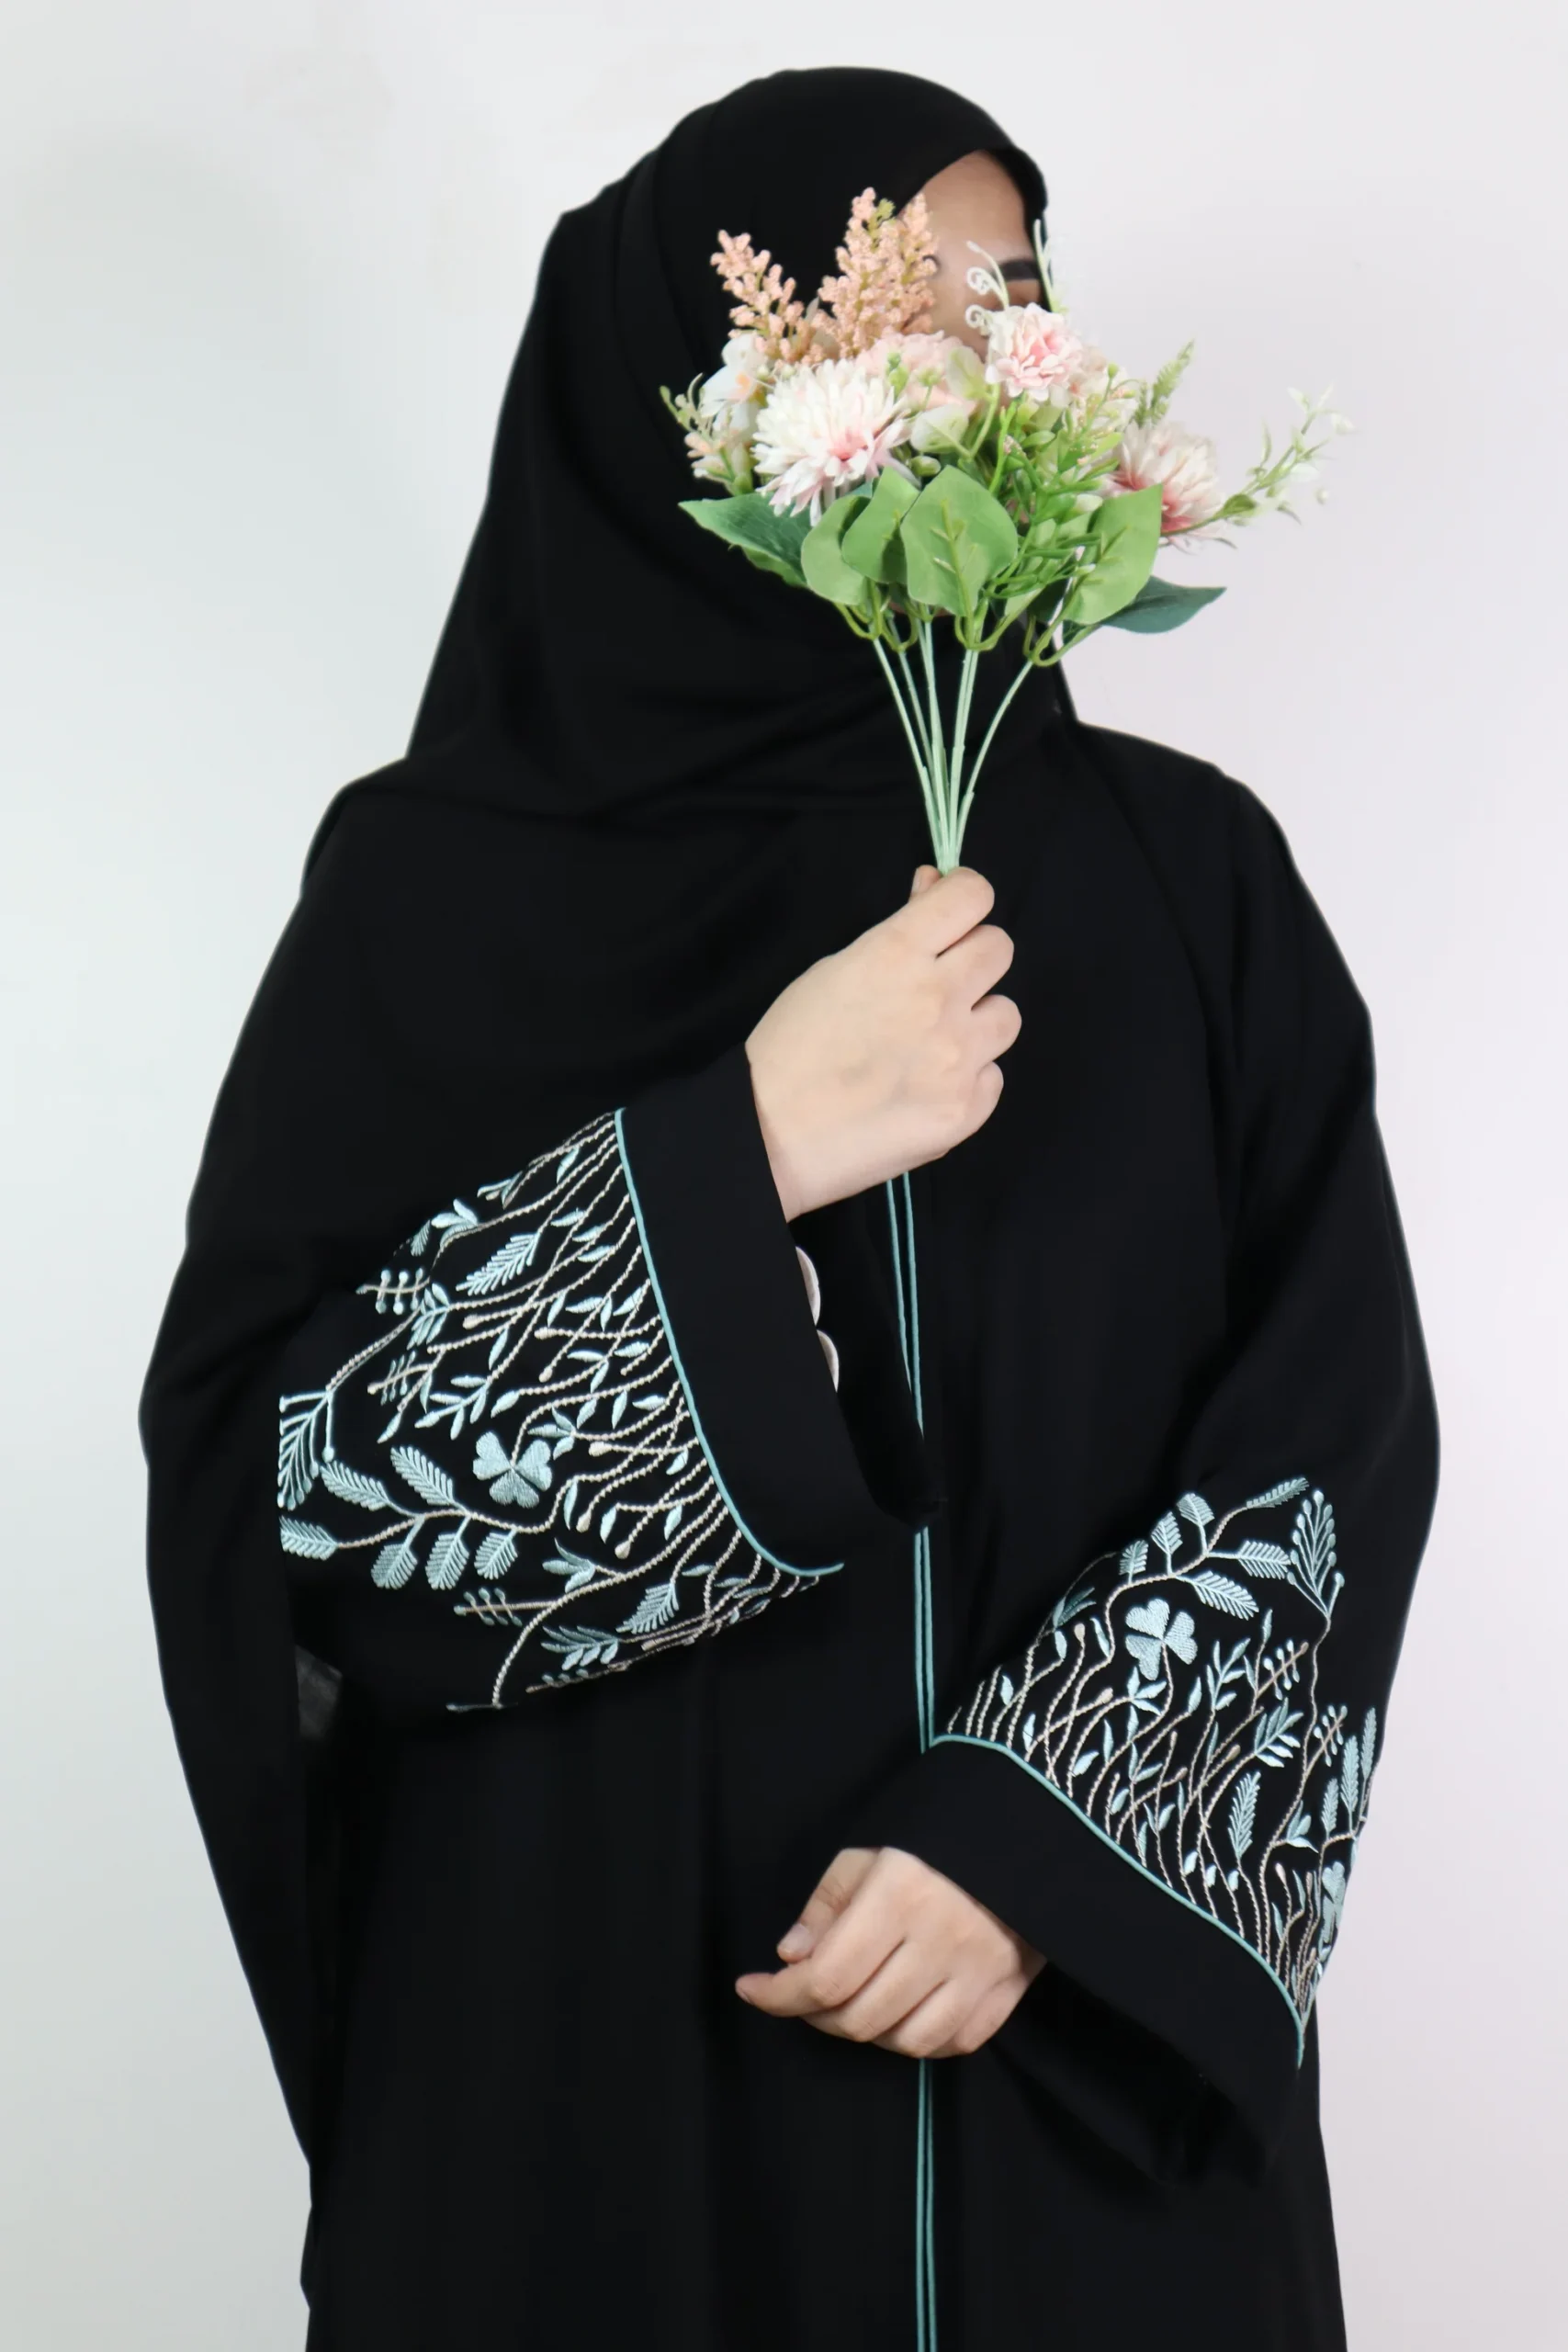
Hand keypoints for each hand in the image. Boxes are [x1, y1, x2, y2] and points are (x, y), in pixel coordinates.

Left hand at [735, 1846, 1044, 2058]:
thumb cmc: (937, 1834)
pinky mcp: (1008, 1991)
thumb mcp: (871, 1848)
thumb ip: (828, 1903)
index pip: (826, 1977)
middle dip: (813, 2013)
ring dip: (865, 2031)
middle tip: (801, 1991)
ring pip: (904, 2041)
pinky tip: (900, 2013)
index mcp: (900, 1897)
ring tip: (850, 2001)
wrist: (1027, 1827)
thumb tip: (791, 1957)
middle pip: (859, 2018)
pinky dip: (917, 2040)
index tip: (752, 1987)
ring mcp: (979, 1973)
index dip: (779, 1994)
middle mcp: (940, 1942)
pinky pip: (952, 2043)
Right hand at [745, 866, 1019, 1222]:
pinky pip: (992, 1076)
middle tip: (940, 984)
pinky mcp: (966, 1110)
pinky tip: (925, 1089)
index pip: (973, 895)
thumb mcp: (834, 969)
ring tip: (933, 1046)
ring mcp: (958, 1058)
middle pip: (999, 949)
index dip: (965, 898)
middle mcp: (937, 999)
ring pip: (1006, 1016)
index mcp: (897, 954)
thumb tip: (934, 889)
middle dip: (973, 958)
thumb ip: (895, 934)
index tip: (953, 914)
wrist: (770, 1136)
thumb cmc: (789, 1047)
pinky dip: (966, 1079)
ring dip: (976, 1022)